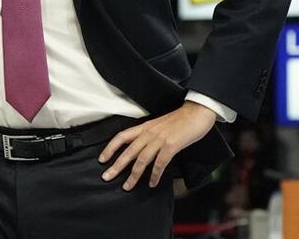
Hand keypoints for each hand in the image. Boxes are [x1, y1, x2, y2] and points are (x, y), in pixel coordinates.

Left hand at [98, 101, 216, 189]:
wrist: (197, 112)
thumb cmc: (180, 120)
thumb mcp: (159, 125)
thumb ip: (149, 135)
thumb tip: (140, 149)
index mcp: (144, 127)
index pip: (122, 136)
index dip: (110, 148)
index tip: (102, 159)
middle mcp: (149, 133)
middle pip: (128, 151)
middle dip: (116, 166)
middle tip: (106, 177)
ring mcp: (160, 139)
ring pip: (141, 160)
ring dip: (133, 175)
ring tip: (127, 186)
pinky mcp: (171, 146)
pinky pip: (159, 163)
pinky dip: (154, 175)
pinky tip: (152, 183)